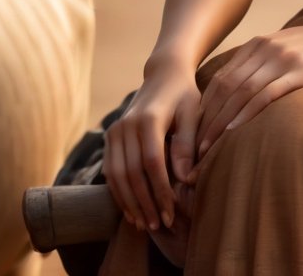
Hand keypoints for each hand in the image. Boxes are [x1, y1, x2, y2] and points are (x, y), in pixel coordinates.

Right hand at [103, 65, 199, 231]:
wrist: (163, 76)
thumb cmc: (184, 97)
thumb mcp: (192, 114)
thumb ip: (187, 144)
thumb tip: (184, 179)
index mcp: (148, 119)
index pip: (152, 162)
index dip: (160, 191)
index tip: (171, 213)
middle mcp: (126, 125)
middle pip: (131, 173)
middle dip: (145, 203)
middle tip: (159, 226)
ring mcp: (114, 131)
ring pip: (116, 175)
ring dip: (129, 203)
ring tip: (145, 224)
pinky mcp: (110, 137)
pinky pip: (110, 170)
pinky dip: (118, 193)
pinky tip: (131, 211)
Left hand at [194, 17, 302, 158]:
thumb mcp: (284, 50)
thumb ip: (262, 65)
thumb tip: (240, 93)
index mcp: (256, 46)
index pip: (221, 81)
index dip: (204, 109)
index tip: (193, 134)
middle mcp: (264, 50)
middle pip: (225, 89)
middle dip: (207, 120)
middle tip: (194, 148)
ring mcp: (281, 59)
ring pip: (241, 93)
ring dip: (221, 122)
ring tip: (208, 147)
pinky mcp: (300, 71)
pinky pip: (267, 94)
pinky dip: (247, 113)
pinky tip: (236, 131)